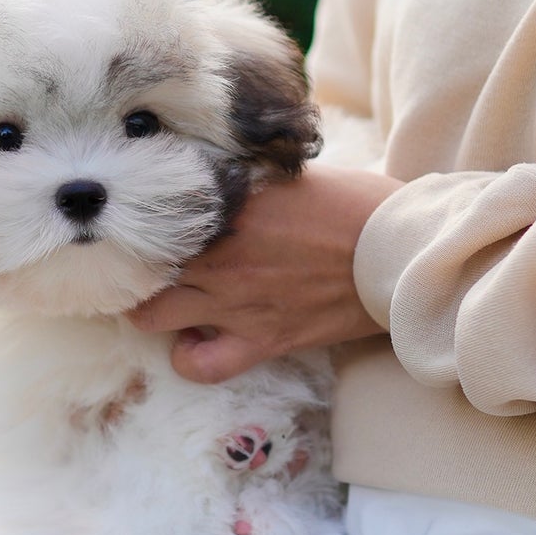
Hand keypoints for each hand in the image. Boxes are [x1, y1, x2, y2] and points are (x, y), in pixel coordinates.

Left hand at [127, 164, 401, 382]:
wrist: (401, 252)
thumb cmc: (355, 203)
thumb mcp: (289, 172)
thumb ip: (243, 177)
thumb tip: (210, 170)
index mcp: (228, 204)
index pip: (153, 212)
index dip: (138, 217)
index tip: (137, 218)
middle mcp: (221, 253)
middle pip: (139, 264)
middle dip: (134, 262)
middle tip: (142, 260)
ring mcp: (237, 300)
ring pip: (151, 314)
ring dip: (150, 305)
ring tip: (163, 297)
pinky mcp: (262, 339)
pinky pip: (201, 364)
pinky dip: (189, 356)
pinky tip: (196, 338)